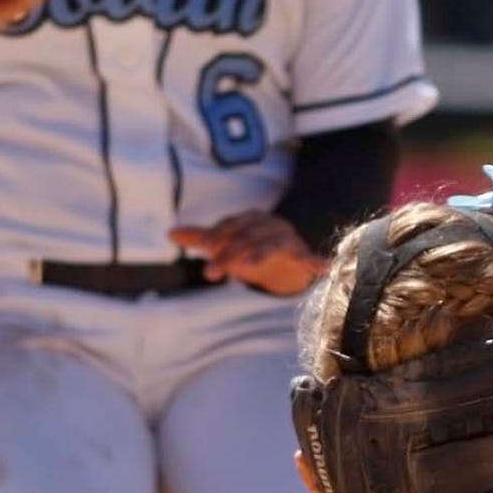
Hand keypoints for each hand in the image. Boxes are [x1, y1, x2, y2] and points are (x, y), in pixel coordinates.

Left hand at [172, 212, 324, 295]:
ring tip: (246, 268)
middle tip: (210, 272)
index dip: (218, 236)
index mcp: (250, 220)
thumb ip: (202, 238)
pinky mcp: (302, 255)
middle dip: (228, 253)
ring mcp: (287, 239)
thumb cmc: (253, 249)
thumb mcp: (227, 244)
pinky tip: (322, 268)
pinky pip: (308, 257)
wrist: (286, 261)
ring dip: (259, 255)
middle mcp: (269, 225)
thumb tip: (170, 234)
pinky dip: (315, 261)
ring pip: (271, 245)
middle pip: (247, 237)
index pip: (231, 226)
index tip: (205, 250)